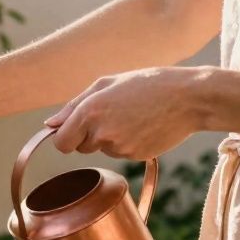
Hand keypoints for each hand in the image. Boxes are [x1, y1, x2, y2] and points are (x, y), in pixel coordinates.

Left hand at [46, 67, 205, 159]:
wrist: (189, 98)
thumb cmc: (147, 84)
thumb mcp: (108, 84)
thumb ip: (74, 105)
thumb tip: (50, 125)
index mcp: (89, 111)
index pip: (61, 143)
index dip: (65, 138)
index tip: (73, 130)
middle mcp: (101, 132)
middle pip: (80, 148)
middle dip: (88, 136)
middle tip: (112, 115)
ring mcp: (119, 147)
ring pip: (102, 149)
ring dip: (110, 138)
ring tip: (132, 116)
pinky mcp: (135, 156)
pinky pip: (121, 153)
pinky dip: (128, 143)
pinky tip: (143, 126)